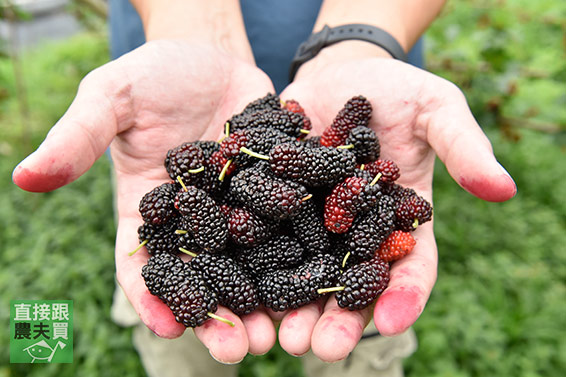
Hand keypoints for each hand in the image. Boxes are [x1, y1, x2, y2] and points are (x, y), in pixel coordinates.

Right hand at [12, 40, 277, 362]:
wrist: (212, 57)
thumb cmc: (154, 75)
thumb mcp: (112, 98)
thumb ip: (78, 137)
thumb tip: (24, 177)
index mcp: (150, 211)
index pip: (143, 264)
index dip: (152, 297)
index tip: (167, 327)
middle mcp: (196, 222)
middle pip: (204, 277)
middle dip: (220, 315)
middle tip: (237, 350)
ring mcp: (238, 212)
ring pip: (250, 265)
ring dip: (265, 301)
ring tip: (279, 333)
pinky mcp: (275, 195)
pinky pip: (289, 228)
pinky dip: (301, 255)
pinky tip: (316, 280)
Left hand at [276, 58, 516, 360]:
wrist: (339, 72)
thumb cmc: (396, 90)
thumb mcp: (435, 109)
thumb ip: (462, 146)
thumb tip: (503, 189)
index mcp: (399, 220)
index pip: (409, 266)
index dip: (404, 296)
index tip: (393, 322)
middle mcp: (355, 231)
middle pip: (350, 283)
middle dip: (338, 318)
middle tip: (322, 348)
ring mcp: (312, 222)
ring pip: (303, 273)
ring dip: (291, 308)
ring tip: (279, 337)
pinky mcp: (276, 206)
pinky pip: (263, 238)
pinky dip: (252, 265)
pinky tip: (239, 289)